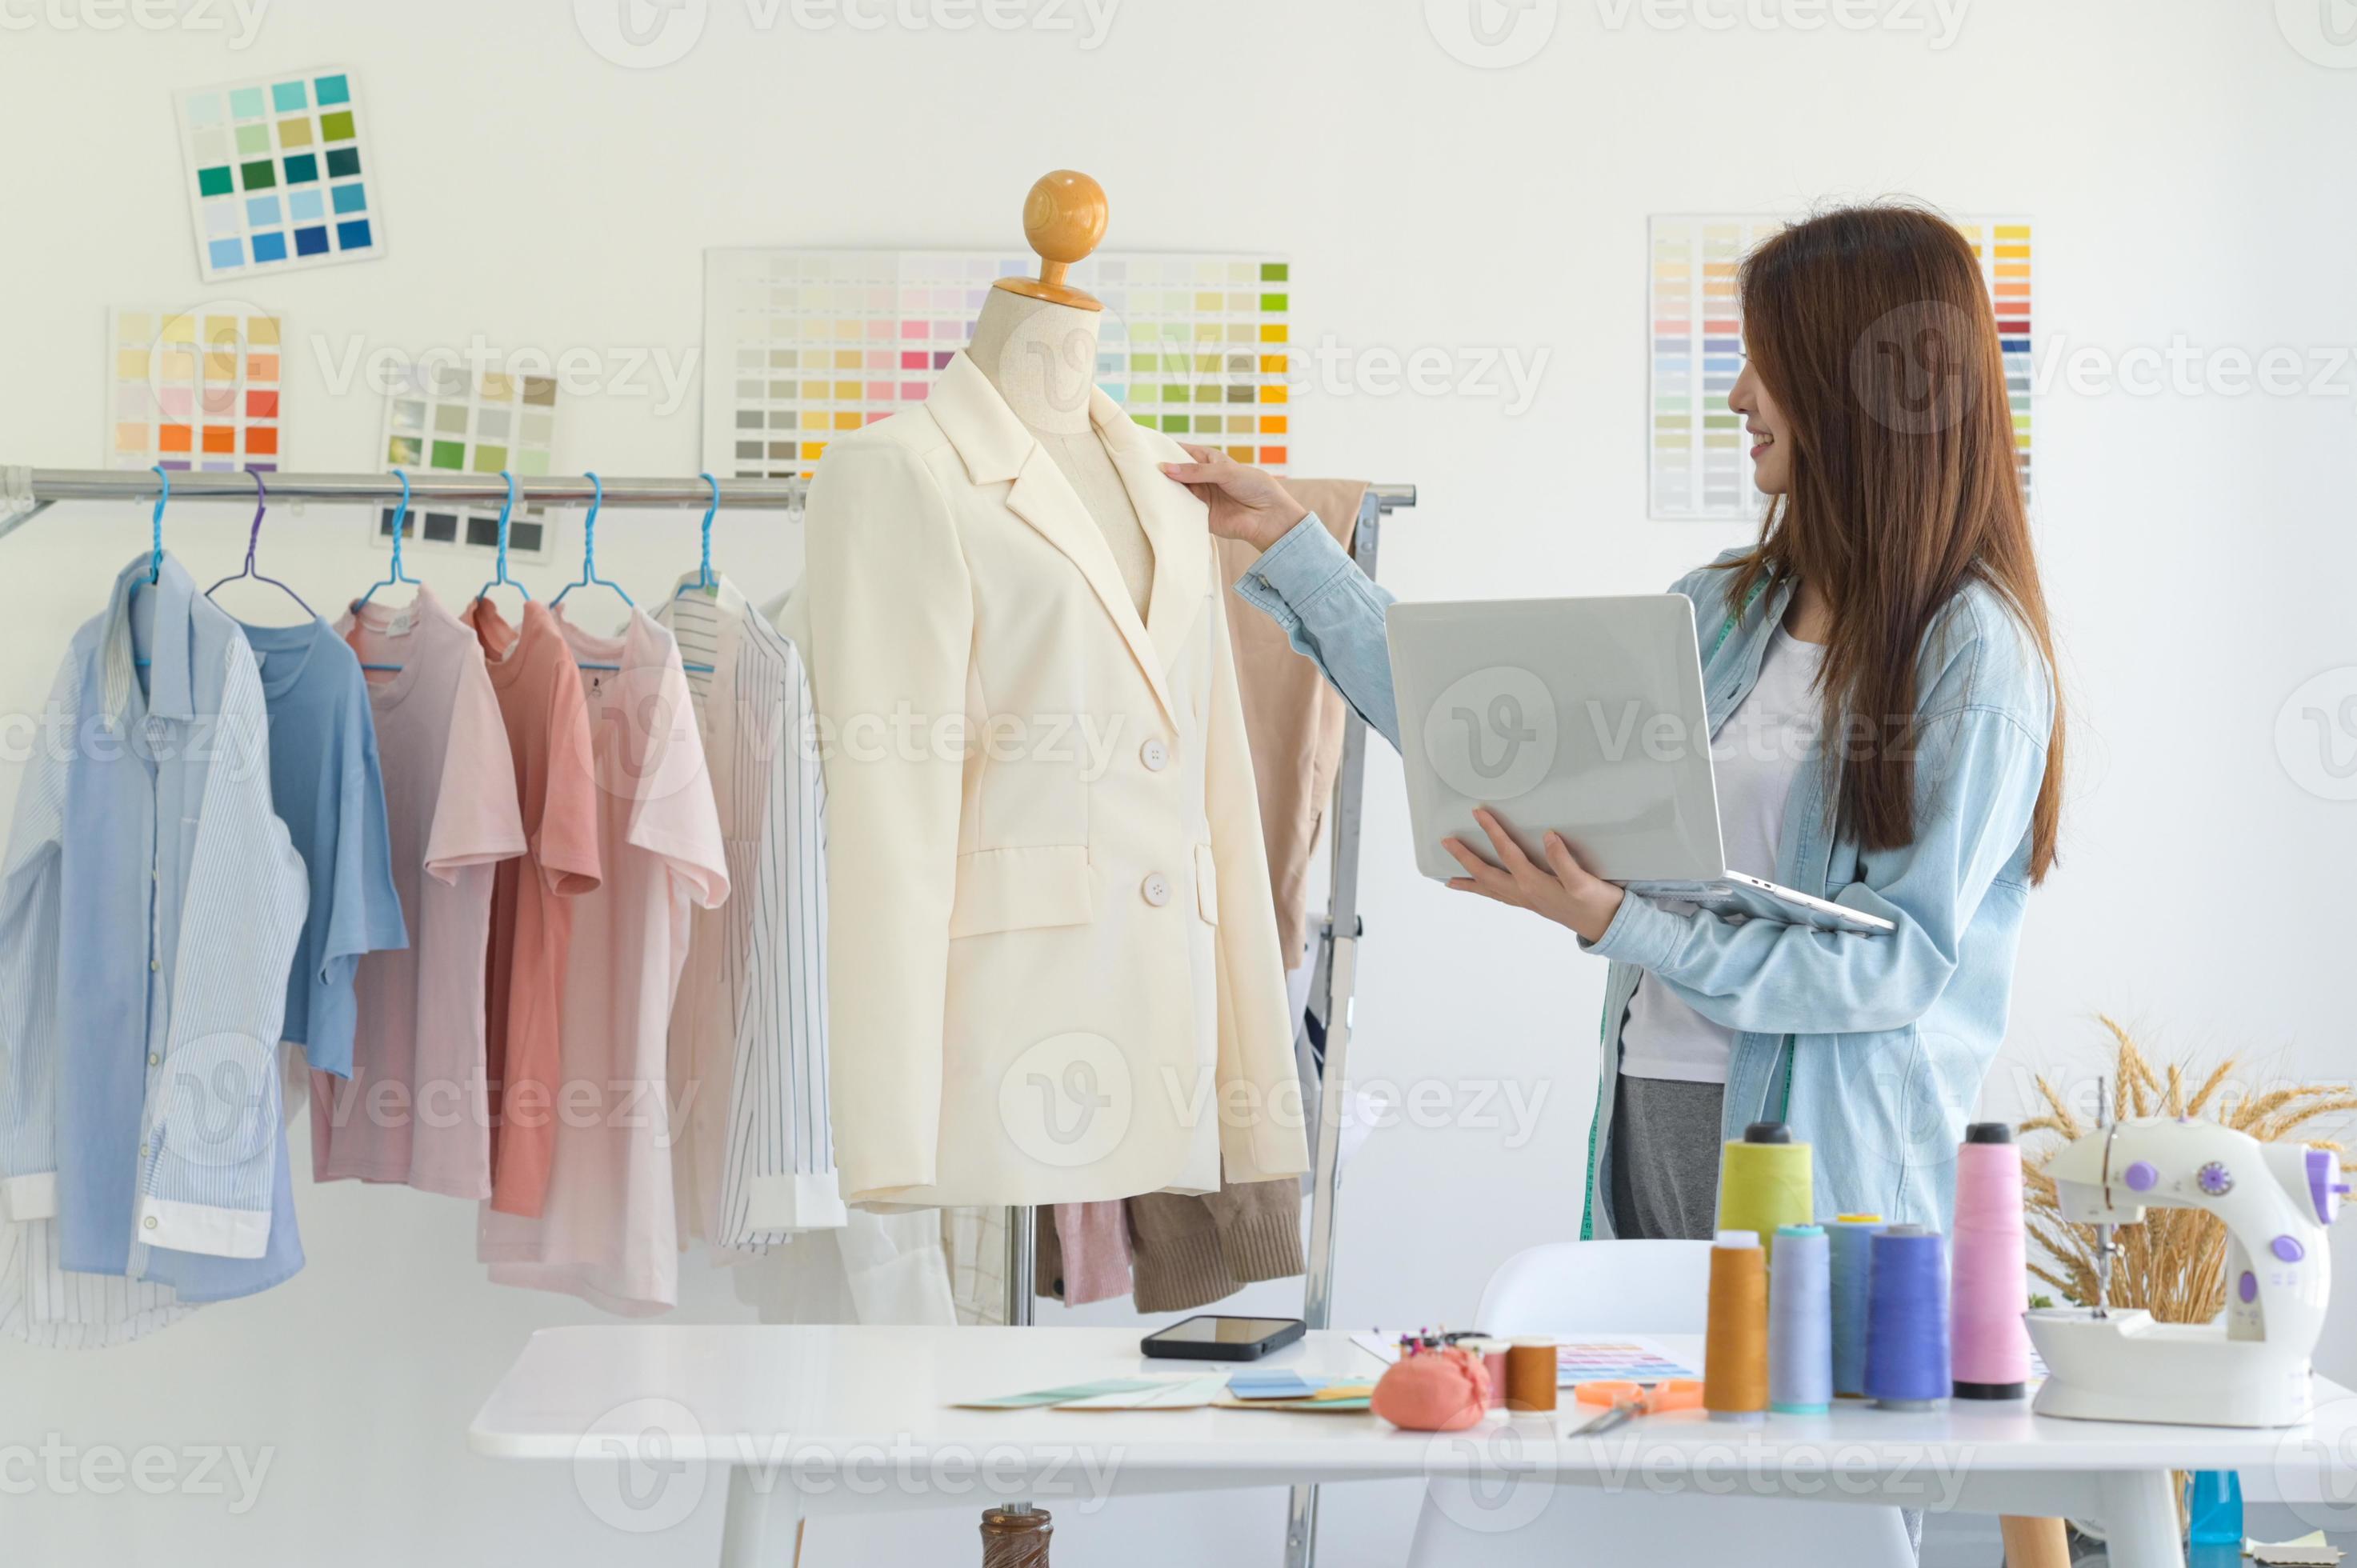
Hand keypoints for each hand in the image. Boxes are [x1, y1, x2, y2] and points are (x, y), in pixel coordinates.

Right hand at [1158, 444, 1308, 552]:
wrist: (1268, 516)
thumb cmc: (1253, 486)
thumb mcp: (1225, 471)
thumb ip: (1195, 471)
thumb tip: (1165, 468)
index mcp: (1208, 460)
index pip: (1183, 452)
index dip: (1166, 449)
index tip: (1146, 446)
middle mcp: (1201, 477)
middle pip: (1175, 471)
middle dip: (1160, 469)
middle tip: (1138, 466)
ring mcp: (1200, 496)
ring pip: (1176, 490)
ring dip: (1164, 488)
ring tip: (1143, 483)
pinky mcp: (1200, 515)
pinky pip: (1182, 509)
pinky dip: (1171, 507)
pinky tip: (1157, 502)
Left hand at [1443, 808, 1625, 943]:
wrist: (1608, 927)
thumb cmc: (1596, 903)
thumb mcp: (1583, 881)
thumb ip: (1563, 860)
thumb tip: (1547, 836)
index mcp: (1533, 885)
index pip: (1506, 853)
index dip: (1492, 831)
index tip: (1478, 813)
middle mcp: (1524, 894)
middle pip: (1486, 874)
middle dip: (1464, 858)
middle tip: (1445, 842)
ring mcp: (1527, 901)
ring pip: (1490, 889)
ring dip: (1469, 880)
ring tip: (1449, 879)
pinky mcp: (1534, 903)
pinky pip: (1500, 896)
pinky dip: (1486, 891)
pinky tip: (1484, 889)